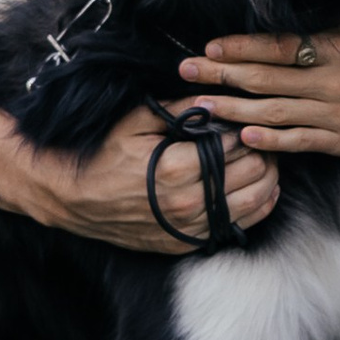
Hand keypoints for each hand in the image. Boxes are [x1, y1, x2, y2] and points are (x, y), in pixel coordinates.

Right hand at [34, 100, 279, 252]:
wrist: (71, 197)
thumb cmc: (102, 154)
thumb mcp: (136, 121)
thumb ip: (180, 109)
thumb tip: (217, 97)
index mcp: (176, 167)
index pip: (237, 145)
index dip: (246, 129)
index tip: (246, 120)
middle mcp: (186, 201)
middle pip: (253, 173)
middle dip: (262, 151)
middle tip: (261, 137)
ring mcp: (188, 226)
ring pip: (254, 202)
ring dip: (268, 179)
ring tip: (266, 160)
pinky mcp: (186, 242)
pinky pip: (237, 226)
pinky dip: (257, 207)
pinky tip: (262, 191)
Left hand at [178, 23, 339, 155]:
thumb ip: (319, 24)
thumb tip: (280, 6)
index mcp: (335, 49)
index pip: (279, 47)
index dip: (241, 48)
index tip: (210, 48)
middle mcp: (333, 82)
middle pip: (266, 79)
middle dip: (221, 76)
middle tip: (186, 72)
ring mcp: (336, 114)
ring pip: (275, 112)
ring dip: (233, 109)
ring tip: (200, 106)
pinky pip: (299, 141)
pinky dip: (270, 140)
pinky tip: (243, 136)